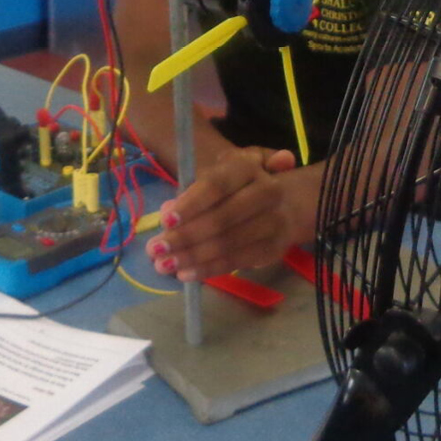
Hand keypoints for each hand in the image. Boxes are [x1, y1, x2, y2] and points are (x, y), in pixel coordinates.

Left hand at [146, 148, 316, 280]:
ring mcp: (273, 222)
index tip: (164, 220)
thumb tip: (168, 209)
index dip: (190, 204)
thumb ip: (192, 190)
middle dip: (185, 236)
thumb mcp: (218, 176)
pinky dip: (208, 269)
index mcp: (249, 166)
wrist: (285, 204)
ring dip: (192, 256)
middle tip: (155, 248)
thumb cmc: (239, 187)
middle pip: (221, 218)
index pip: (216, 185)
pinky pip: (236, 262)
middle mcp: (267, 192)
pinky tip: (184, 274)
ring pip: (227, 243)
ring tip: (162, 264)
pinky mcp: (273, 249)